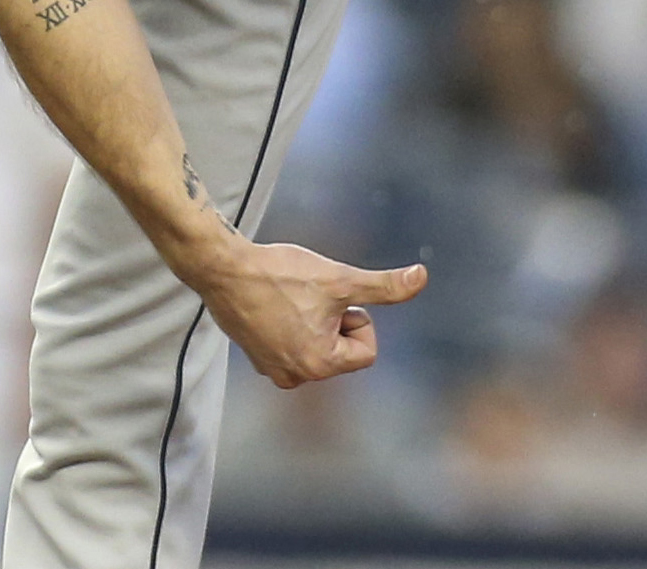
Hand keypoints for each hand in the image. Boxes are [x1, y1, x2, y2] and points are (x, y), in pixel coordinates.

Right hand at [192, 241, 426, 388]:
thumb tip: (423, 277)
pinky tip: (273, 305)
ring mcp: (273, 370)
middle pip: (342, 350)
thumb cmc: (282, 274)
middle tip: (308, 299)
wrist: (223, 269)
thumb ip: (384, 286)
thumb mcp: (341, 279)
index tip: (330, 301)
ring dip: (312, 321)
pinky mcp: (257, 358)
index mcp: (320, 365)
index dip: (356, 319)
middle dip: (334, 321)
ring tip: (288, 301)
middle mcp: (296, 377)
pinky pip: (293, 343)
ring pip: (318, 345)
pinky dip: (290, 324)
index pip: (367, 350)